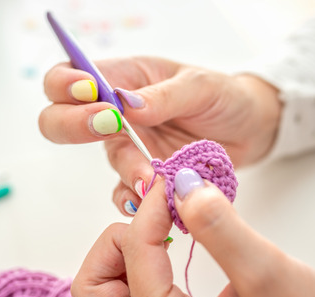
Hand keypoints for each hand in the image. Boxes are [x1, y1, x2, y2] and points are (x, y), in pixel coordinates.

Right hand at [38, 57, 280, 215]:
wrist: (253, 129)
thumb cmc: (226, 96)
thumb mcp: (200, 86)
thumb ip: (164, 96)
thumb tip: (126, 105)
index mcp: (124, 78)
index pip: (70, 76)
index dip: (65, 84)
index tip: (90, 94)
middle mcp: (118, 113)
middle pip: (61, 120)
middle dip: (73, 126)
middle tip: (108, 127)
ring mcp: (132, 147)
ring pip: (108, 160)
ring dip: (126, 168)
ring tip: (152, 177)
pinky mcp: (147, 176)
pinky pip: (127, 193)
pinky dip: (136, 200)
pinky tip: (151, 202)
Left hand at [71, 168, 314, 296]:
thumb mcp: (267, 270)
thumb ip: (218, 225)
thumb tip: (182, 184)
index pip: (133, 256)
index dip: (151, 209)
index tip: (178, 181)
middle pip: (94, 289)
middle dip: (116, 243)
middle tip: (158, 219)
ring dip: (123, 262)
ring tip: (162, 236)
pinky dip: (140, 278)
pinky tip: (174, 258)